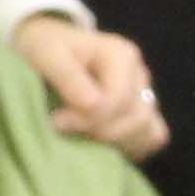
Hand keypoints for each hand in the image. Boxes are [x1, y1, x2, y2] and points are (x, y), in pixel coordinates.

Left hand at [12, 18, 169, 158]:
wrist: (45, 49)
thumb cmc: (45, 48)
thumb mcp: (46, 53)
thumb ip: (68, 76)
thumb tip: (93, 106)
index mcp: (122, 55)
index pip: (119, 100)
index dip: (88, 118)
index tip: (56, 121)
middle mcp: (139, 76)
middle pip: (137, 120)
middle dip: (100, 132)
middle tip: (64, 130)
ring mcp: (143, 97)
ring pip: (149, 133)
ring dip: (114, 143)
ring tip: (80, 136)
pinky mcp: (140, 116)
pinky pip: (150, 140)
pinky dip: (127, 147)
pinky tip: (96, 144)